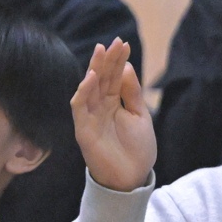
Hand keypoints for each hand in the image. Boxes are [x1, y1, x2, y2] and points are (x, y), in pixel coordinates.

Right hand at [71, 40, 154, 192]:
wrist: (131, 178)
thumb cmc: (137, 150)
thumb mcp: (141, 117)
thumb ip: (133, 94)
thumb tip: (127, 67)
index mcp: (115, 102)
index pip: (114, 76)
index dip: (118, 60)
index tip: (123, 43)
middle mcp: (100, 106)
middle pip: (101, 78)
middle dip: (107, 60)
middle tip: (113, 42)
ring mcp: (91, 116)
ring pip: (89, 88)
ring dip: (94, 69)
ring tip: (100, 51)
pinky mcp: (83, 129)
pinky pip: (80, 107)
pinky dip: (83, 92)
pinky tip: (91, 77)